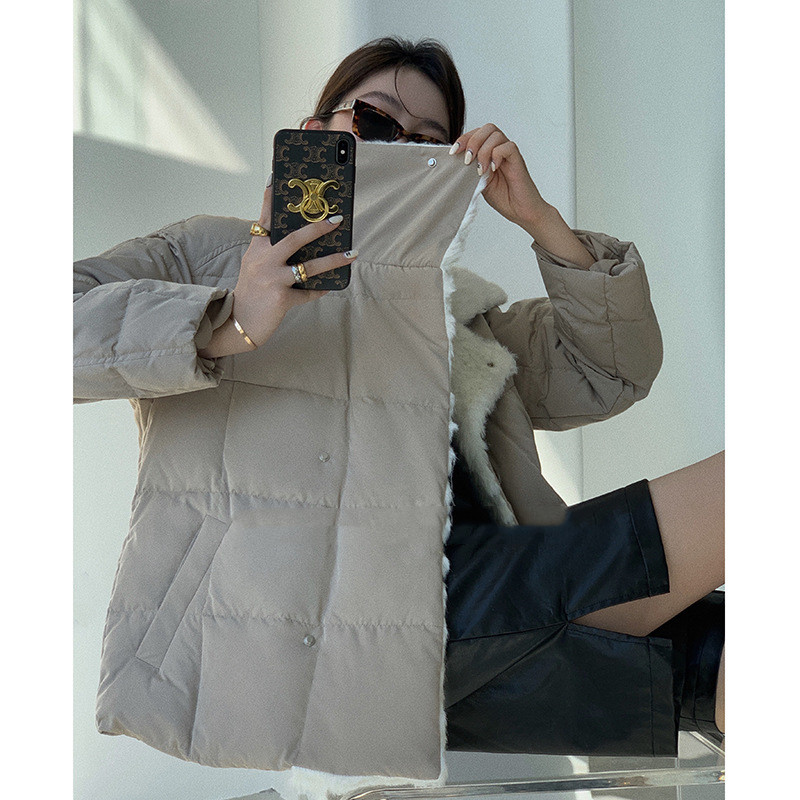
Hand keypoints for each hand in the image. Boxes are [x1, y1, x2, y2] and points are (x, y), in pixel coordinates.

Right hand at [231, 179, 357, 347]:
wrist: (238, 323)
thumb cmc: (251, 293)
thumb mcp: (255, 268)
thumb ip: (272, 254)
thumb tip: (303, 243)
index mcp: (256, 250)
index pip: (264, 220)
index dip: (270, 199)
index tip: (275, 179)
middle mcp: (263, 261)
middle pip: (294, 238)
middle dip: (319, 227)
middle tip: (337, 220)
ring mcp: (272, 279)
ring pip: (309, 266)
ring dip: (334, 260)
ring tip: (352, 254)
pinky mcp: (281, 298)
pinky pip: (308, 292)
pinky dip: (320, 291)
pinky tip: (330, 287)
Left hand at [449, 124, 549, 228]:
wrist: (520, 211)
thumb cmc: (504, 198)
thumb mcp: (480, 183)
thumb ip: (471, 171)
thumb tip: (456, 164)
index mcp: (490, 153)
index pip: (477, 133)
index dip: (464, 139)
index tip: (453, 152)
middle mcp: (500, 150)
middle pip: (487, 128)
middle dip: (472, 141)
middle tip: (468, 160)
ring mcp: (509, 154)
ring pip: (496, 135)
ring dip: (484, 150)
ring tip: (481, 170)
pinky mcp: (518, 160)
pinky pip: (508, 147)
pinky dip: (497, 155)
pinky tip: (493, 169)